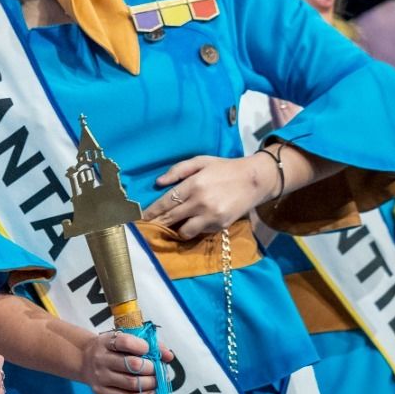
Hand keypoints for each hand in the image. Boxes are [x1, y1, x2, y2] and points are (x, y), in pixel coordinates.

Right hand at [80, 329, 172, 393]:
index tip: (150, 350)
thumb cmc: (110, 349)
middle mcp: (100, 359)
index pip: (125, 342)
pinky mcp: (101, 392)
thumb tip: (169, 356)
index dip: (143, 347)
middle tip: (158, 369)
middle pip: (133, 365)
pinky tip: (150, 392)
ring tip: (156, 381)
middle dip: (152, 368)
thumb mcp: (122, 339)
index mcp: (105, 342)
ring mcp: (100, 377)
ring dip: (151, 383)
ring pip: (132, 383)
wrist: (84, 360)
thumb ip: (147, 344)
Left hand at [143, 153, 271, 238]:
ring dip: (176, 229)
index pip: (166, 202)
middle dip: (157, 223)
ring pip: (184, 231)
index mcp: (194, 184)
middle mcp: (201, 202)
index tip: (140, 218)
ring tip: (172, 226)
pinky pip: (200, 232)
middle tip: (146, 227)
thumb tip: (158, 182)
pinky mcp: (221, 225)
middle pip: (171, 218)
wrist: (255, 180)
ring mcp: (212, 216)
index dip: (151, 212)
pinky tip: (191, 223)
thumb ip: (178, 170)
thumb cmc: (224, 168)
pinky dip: (193, 229)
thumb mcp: (200, 161)